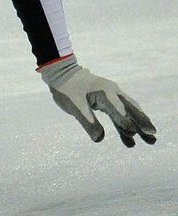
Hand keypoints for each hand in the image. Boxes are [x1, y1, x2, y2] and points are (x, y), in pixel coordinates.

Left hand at [40, 55, 155, 146]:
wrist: (61, 74)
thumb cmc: (66, 88)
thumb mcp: (74, 106)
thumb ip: (87, 121)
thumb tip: (99, 139)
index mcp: (105, 92)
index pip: (117, 108)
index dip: (125, 120)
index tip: (133, 133)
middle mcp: (112, 93)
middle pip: (131, 109)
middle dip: (142, 122)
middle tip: (153, 135)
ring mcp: (112, 97)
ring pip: (129, 112)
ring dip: (138, 126)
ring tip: (150, 141)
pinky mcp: (107, 102)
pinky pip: (119, 115)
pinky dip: (124, 127)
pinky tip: (130, 140)